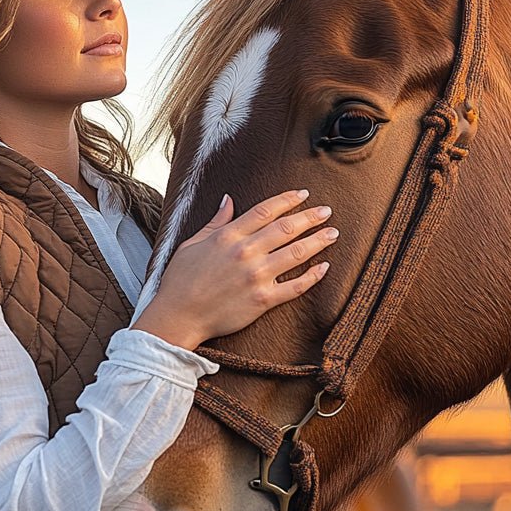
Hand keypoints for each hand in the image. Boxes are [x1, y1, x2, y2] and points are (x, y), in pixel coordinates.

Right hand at [132, 190, 338, 349]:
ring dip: (318, 241)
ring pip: (296, 253)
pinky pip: (295, 287)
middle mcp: (246, 253)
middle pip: (287, 228)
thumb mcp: (193, 243)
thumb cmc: (181, 280)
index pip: (266, 211)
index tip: (303, 194)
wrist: (178, 315)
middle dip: (310, 217)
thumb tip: (228, 200)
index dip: (288, 200)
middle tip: (326, 211)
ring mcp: (257, 277)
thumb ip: (216, 222)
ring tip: (332, 233)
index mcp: (229, 236)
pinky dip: (313, 276)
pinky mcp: (263, 300)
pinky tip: (324, 267)